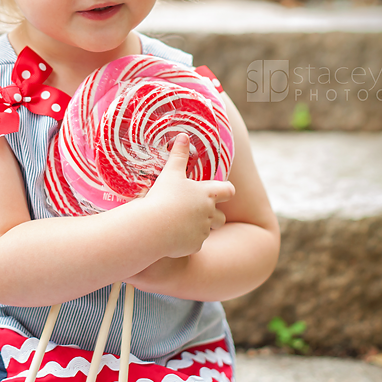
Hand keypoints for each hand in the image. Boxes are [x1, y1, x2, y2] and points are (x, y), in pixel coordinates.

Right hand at [135, 132, 233, 258]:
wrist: (153, 226)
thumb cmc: (163, 196)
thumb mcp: (170, 173)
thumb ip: (179, 155)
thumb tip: (183, 135)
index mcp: (207, 194)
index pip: (228, 191)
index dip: (226, 190)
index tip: (221, 190)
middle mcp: (209, 213)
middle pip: (221, 216)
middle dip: (213, 214)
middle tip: (197, 210)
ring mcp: (203, 231)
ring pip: (207, 231)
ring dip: (198, 227)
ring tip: (181, 223)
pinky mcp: (194, 246)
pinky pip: (194, 244)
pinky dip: (187, 241)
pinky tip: (173, 237)